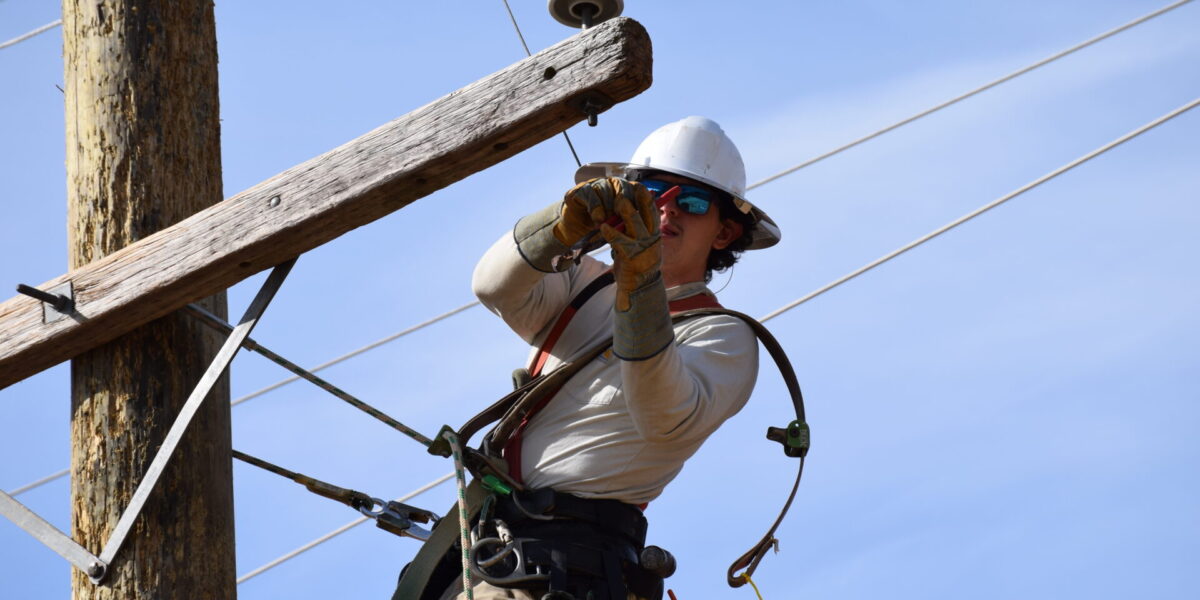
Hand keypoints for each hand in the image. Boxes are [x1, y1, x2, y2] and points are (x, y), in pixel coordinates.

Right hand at [553, 177, 635, 245]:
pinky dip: (595, 207)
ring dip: (608, 206)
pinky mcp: (579, 190)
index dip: (639, 197)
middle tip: (620, 216)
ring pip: (605, 188)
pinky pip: (589, 193)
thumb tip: (643, 215)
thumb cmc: (602, 231)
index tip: (639, 212)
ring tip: (607, 222)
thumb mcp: (620, 227)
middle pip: (621, 184)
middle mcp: (609, 184)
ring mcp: (594, 185)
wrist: (578, 236)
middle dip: (623, 201)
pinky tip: (598, 219)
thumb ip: (630, 219)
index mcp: (623, 191)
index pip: (636, 187)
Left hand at [600, 180, 660, 311]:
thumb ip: (639, 231)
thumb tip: (631, 215)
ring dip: (626, 210)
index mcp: (654, 234)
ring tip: (618, 201)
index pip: (653, 210)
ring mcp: (642, 246)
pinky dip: (611, 233)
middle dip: (639, 198)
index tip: (640, 186)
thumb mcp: (643, 245)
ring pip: (635, 222)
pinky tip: (604, 227)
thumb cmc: (637, 264)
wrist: (639, 288)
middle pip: (647, 211)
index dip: (647, 197)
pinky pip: (620, 240)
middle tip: (629, 188)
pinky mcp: (631, 256)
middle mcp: (650, 238)